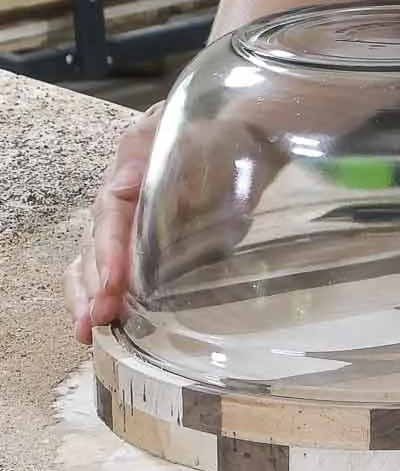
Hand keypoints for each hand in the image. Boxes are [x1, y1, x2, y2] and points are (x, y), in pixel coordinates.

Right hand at [64, 107, 288, 342]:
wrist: (244, 141)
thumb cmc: (224, 141)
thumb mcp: (207, 142)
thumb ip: (183, 166)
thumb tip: (143, 191)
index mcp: (132, 167)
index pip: (110, 212)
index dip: (109, 250)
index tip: (113, 284)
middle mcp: (121, 196)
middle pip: (94, 241)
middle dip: (93, 283)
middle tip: (95, 318)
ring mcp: (128, 219)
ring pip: (93, 257)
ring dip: (88, 294)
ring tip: (85, 330)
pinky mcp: (141, 240)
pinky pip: (112, 266)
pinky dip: (104, 293)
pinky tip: (99, 323)